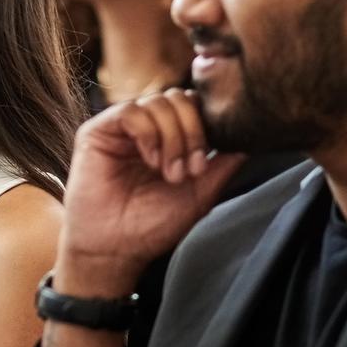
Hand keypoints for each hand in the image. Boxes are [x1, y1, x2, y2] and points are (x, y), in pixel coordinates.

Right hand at [57, 89, 245, 294]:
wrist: (115, 249)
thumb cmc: (151, 226)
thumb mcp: (201, 192)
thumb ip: (224, 162)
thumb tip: (249, 137)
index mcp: (167, 138)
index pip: (193, 106)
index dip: (205, 126)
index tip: (203, 165)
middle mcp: (144, 128)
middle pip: (180, 97)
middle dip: (192, 132)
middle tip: (187, 170)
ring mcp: (121, 128)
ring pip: (158, 101)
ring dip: (172, 138)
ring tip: (167, 171)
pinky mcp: (97, 131)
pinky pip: (130, 111)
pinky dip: (148, 134)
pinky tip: (149, 160)